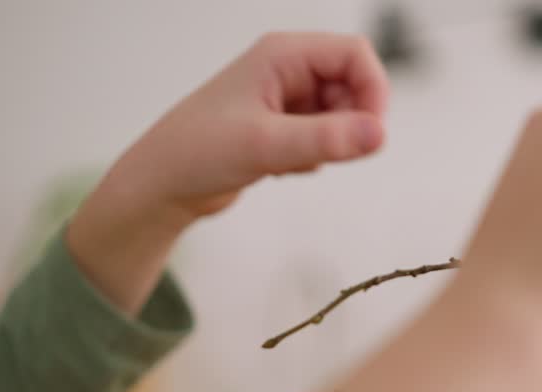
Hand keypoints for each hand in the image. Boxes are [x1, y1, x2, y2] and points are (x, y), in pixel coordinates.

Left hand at [108, 31, 389, 223]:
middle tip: (321, 155)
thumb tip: (380, 135)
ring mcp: (286, 100)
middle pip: (354, 86)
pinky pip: (324, 139)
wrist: (162, 186)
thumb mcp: (266, 145)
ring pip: (341, 117)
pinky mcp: (284, 128)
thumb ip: (327, 139)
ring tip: (288, 161)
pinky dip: (313, 159)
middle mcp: (287, 70)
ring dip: (329, 146)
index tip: (372, 135)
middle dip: (348, 125)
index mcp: (282, 54)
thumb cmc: (197, 153)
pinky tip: (279, 169)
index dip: (373, 92)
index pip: (355, 55)